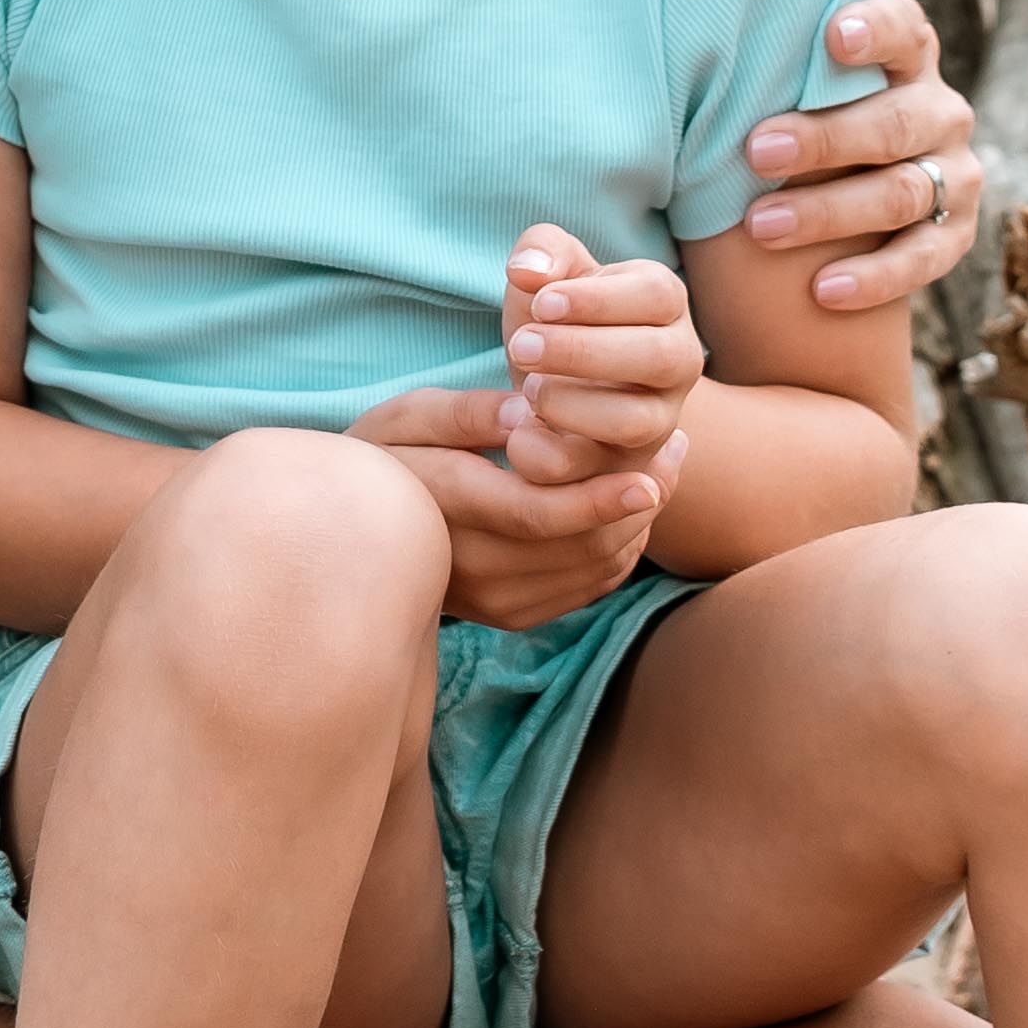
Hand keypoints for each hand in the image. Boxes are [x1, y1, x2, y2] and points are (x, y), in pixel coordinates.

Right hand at [352, 389, 675, 629]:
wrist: (353, 534)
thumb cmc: (383, 456)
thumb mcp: (406, 415)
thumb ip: (467, 412)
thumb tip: (527, 413)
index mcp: (446, 507)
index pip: (538, 514)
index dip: (603, 498)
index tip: (652, 473)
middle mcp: (471, 567)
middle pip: (582, 545)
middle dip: (640, 499)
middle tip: (674, 446)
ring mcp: (493, 601)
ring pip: (594, 569)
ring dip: (639, 522)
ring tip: (661, 466)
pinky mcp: (511, 616)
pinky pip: (588, 588)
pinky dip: (621, 548)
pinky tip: (627, 505)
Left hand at [493, 224, 702, 486]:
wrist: (556, 377)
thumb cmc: (557, 314)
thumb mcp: (550, 273)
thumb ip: (541, 252)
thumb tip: (527, 270)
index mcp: (663, 302)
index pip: (655, 295)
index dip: (596, 301)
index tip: (541, 303)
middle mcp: (677, 361)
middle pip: (658, 358)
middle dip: (583, 352)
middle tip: (521, 345)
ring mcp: (659, 418)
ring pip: (637, 424)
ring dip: (573, 407)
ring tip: (528, 390)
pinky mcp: (628, 467)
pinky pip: (598, 476)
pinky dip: (552, 456)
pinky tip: (519, 432)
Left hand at [740, 0, 986, 313]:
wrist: (799, 199)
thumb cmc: (788, 90)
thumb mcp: (793, 30)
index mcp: (904, 49)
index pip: (907, 28)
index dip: (875, 30)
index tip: (830, 35)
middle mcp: (939, 109)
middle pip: (899, 120)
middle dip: (831, 136)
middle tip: (757, 148)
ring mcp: (952, 176)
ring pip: (908, 193)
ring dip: (835, 211)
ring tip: (760, 224)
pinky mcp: (949, 238)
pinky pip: (926, 260)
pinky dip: (876, 277)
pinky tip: (822, 291)